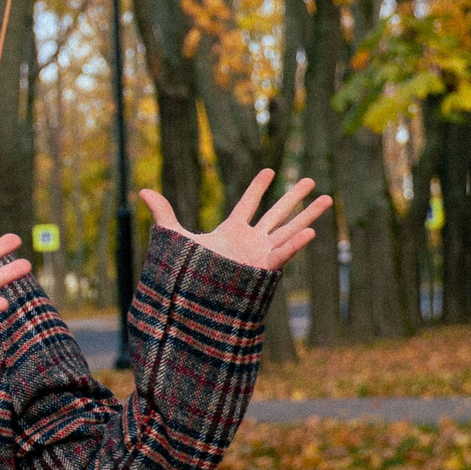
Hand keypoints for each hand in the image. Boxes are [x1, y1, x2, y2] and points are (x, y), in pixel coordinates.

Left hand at [141, 170, 330, 271]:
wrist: (194, 299)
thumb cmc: (186, 271)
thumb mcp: (174, 236)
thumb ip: (162, 213)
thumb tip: (142, 191)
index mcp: (231, 230)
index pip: (248, 203)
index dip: (257, 187)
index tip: (269, 171)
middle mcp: (251, 240)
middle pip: (277, 213)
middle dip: (294, 196)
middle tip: (312, 179)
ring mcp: (260, 253)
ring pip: (289, 228)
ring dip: (308, 214)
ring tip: (328, 198)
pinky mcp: (264, 268)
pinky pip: (283, 252)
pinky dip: (296, 243)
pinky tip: (313, 231)